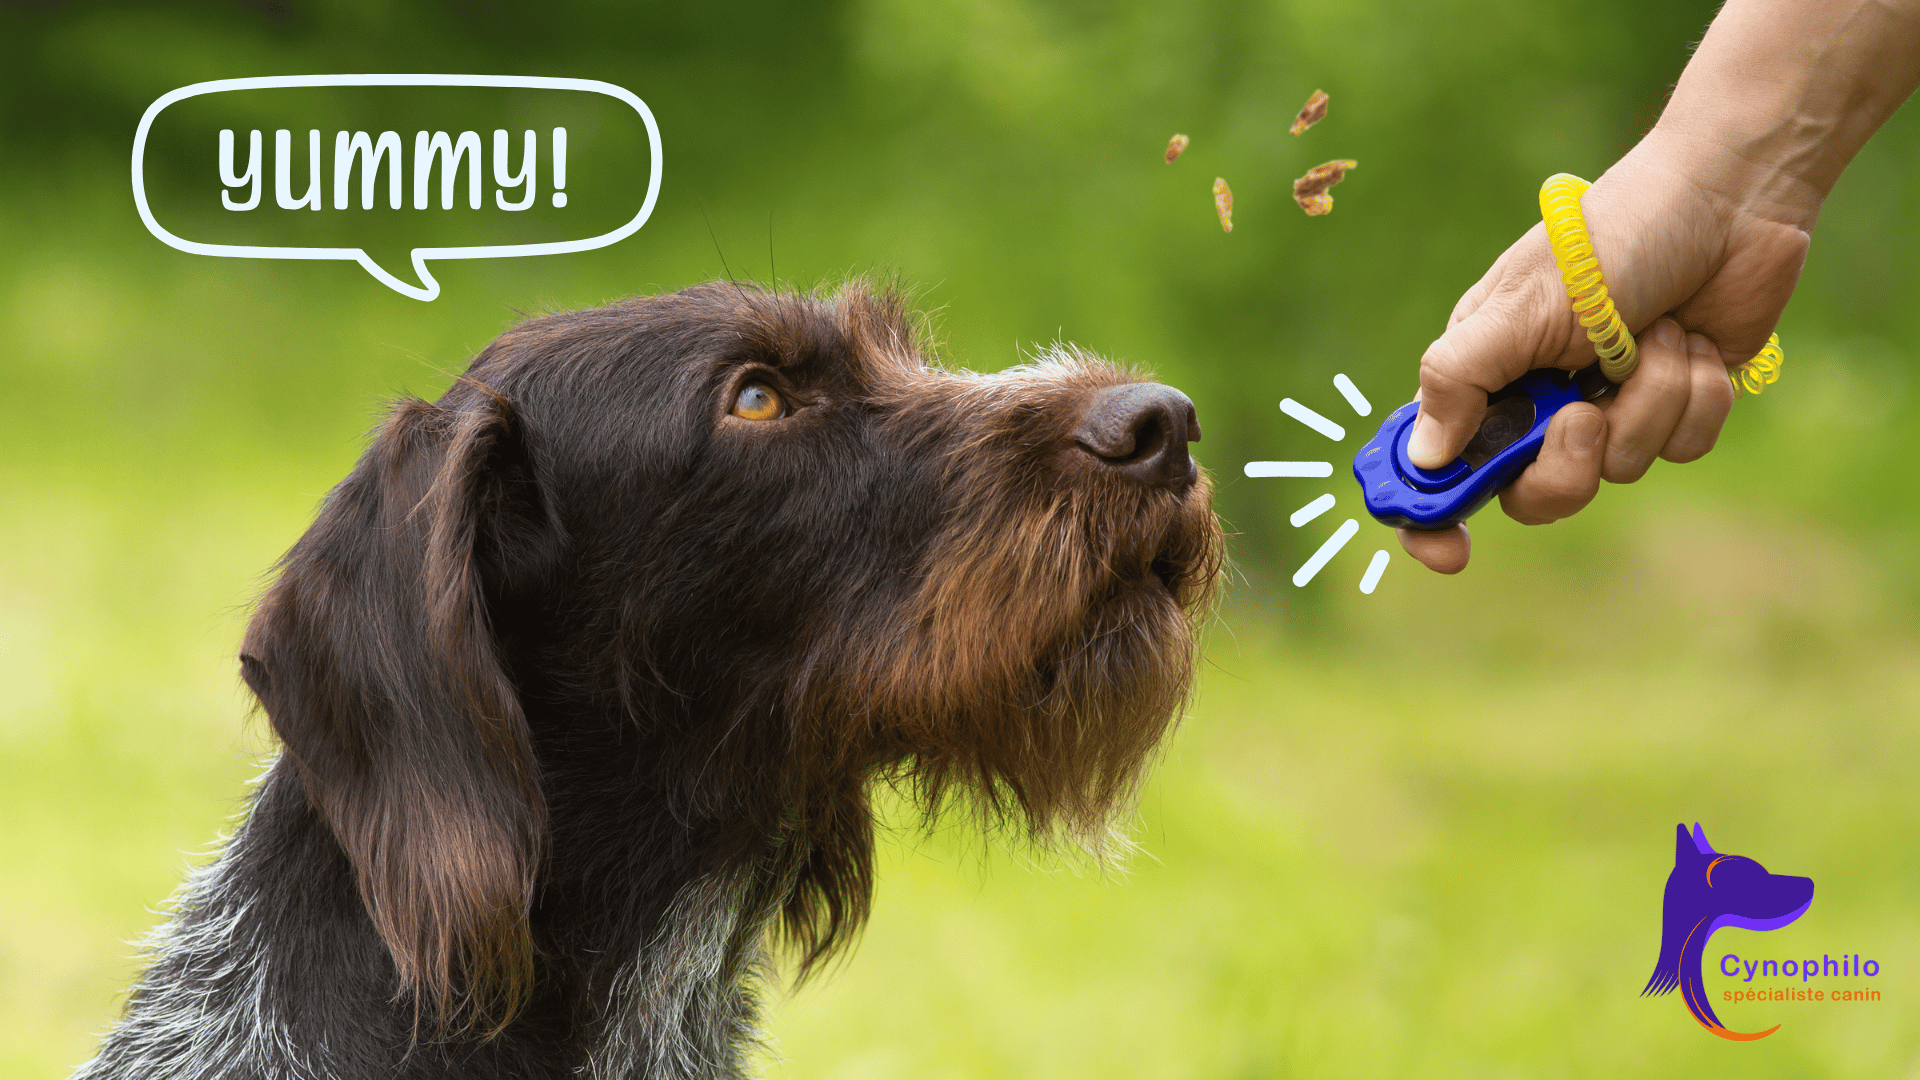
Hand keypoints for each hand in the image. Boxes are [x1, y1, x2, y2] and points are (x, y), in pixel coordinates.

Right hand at [1396, 132, 1810, 572]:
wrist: (1728, 200)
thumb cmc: (1610, 238)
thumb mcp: (1519, 306)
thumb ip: (1459, 379)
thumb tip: (1424, 459)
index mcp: (1483, 374)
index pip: (1436, 465)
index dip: (1432, 515)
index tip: (1451, 553)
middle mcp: (1539, 400)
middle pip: (1533, 494)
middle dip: (1569, 463)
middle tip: (1586, 414)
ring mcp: (1609, 405)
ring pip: (1619, 469)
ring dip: (1649, 400)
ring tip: (1656, 334)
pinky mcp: (1673, 405)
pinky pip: (1681, 447)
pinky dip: (1694, 396)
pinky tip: (1693, 341)